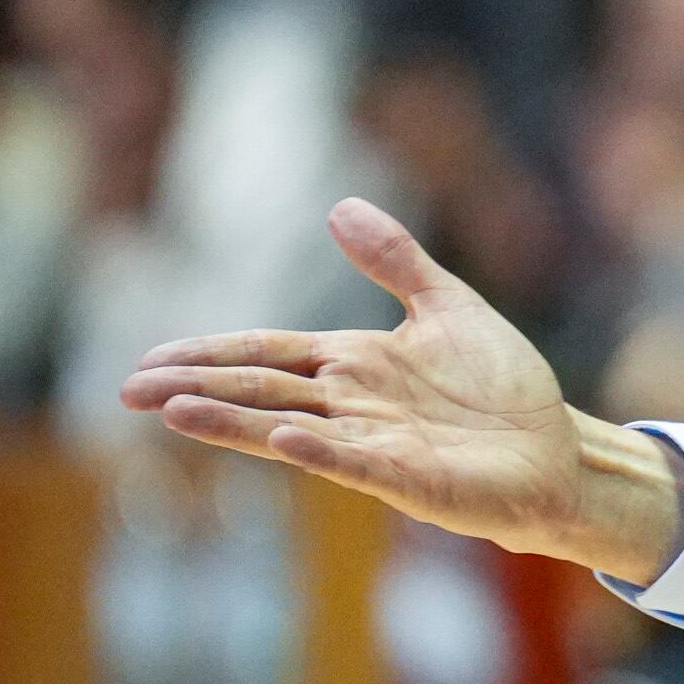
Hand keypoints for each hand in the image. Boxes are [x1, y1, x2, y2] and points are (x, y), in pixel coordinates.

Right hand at [118, 198, 683, 586]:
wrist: (555, 450)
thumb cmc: (502, 388)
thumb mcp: (448, 307)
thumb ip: (395, 261)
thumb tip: (338, 206)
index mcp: (354, 363)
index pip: (267, 353)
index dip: (210, 352)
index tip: (149, 358)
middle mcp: (351, 404)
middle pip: (260, 388)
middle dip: (196, 386)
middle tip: (128, 390)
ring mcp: (373, 443)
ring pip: (287, 428)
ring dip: (232, 421)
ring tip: (174, 412)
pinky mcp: (407, 477)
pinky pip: (353, 462)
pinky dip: (317, 449)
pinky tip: (281, 437)